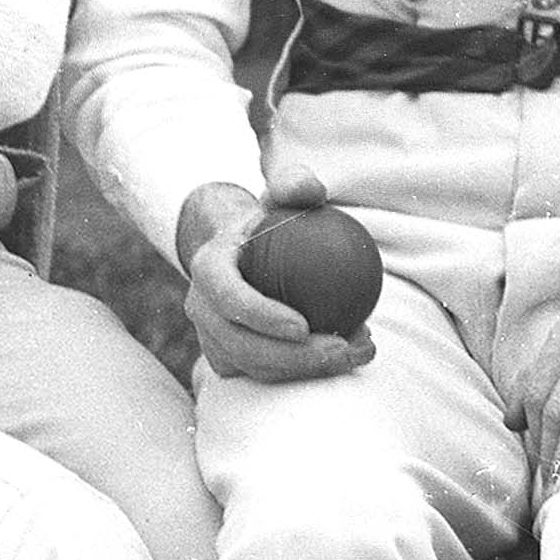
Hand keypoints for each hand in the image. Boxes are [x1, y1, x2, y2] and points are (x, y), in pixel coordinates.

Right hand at [177, 187, 371, 388]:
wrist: (244, 253)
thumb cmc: (271, 220)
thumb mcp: (282, 194)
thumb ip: (296, 184)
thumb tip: (310, 189)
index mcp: (208, 268)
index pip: (228, 297)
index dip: (259, 316)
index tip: (303, 326)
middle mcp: (201, 308)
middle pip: (240, 345)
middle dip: (292, 357)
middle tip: (343, 350)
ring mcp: (212, 338)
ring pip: (254, 368)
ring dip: (306, 370)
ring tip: (358, 353)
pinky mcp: (230, 360)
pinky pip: (265, 376)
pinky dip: (305, 374)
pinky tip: (350, 359)